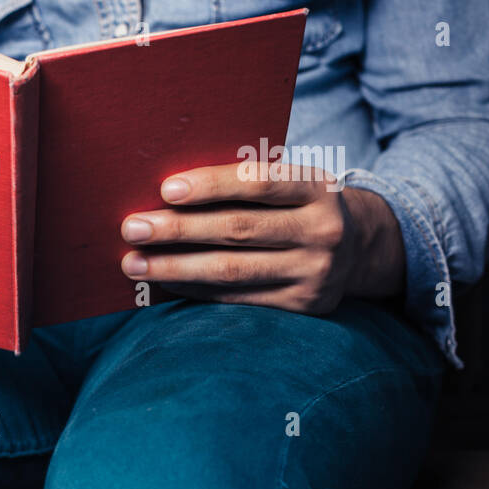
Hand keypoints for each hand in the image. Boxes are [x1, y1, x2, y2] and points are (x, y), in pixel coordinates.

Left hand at [119, 161, 403, 312]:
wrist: (357, 248)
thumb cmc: (296, 206)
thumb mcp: (288, 184)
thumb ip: (244, 184)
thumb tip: (164, 194)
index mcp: (318, 188)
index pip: (259, 182)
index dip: (211, 185)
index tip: (165, 189)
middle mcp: (323, 231)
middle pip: (238, 229)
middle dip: (178, 229)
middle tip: (132, 227)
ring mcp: (316, 272)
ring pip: (232, 270)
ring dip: (174, 267)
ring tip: (133, 263)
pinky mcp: (303, 306)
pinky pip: (237, 298)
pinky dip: (194, 290)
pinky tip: (163, 283)